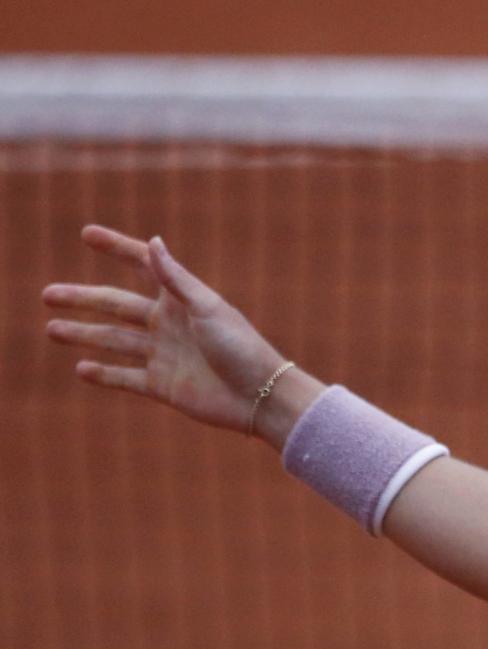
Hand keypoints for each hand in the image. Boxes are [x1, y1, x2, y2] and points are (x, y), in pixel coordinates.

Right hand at [43, 225, 289, 434]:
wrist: (261, 397)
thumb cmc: (241, 347)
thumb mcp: (207, 308)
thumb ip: (176, 279)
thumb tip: (153, 242)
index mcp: (181, 300)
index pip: (142, 266)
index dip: (117, 248)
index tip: (87, 233)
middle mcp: (169, 325)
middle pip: (116, 306)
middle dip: (82, 299)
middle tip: (46, 294)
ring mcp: (164, 355)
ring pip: (114, 341)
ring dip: (83, 334)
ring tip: (52, 329)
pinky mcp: (163, 386)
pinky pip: (126, 378)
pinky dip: (104, 375)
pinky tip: (81, 369)